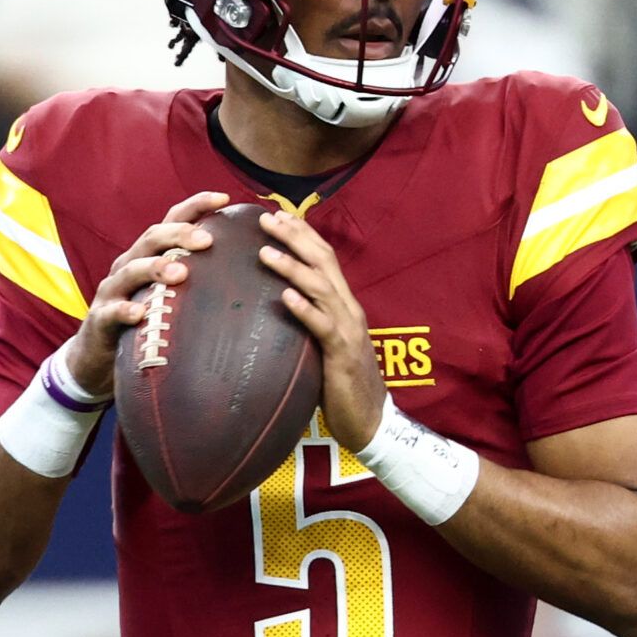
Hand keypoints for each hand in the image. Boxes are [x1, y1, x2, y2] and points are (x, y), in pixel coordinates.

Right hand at [66, 191, 229, 395]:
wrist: (97, 354)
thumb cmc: (144, 320)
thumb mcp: (168, 293)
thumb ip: (196, 278)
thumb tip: (247, 272)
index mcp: (149, 254)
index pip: (171, 220)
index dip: (196, 206)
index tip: (224, 198)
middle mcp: (129, 264)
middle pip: (152, 239)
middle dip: (179, 235)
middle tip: (207, 240)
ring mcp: (113, 290)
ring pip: (132, 271)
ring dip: (157, 269)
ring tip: (181, 273)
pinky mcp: (101, 319)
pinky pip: (112, 312)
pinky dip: (126, 310)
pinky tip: (140, 313)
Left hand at [257, 209, 386, 450]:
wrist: (372, 421)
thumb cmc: (343, 384)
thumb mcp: (325, 344)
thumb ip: (311, 321)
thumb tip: (279, 306)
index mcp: (345, 305)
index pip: (325, 259)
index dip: (304, 234)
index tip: (278, 216)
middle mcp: (349, 310)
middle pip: (323, 262)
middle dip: (295, 237)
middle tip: (267, 219)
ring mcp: (348, 330)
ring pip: (320, 288)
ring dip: (292, 267)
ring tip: (265, 251)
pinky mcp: (342, 354)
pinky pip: (321, 326)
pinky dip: (303, 308)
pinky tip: (284, 296)